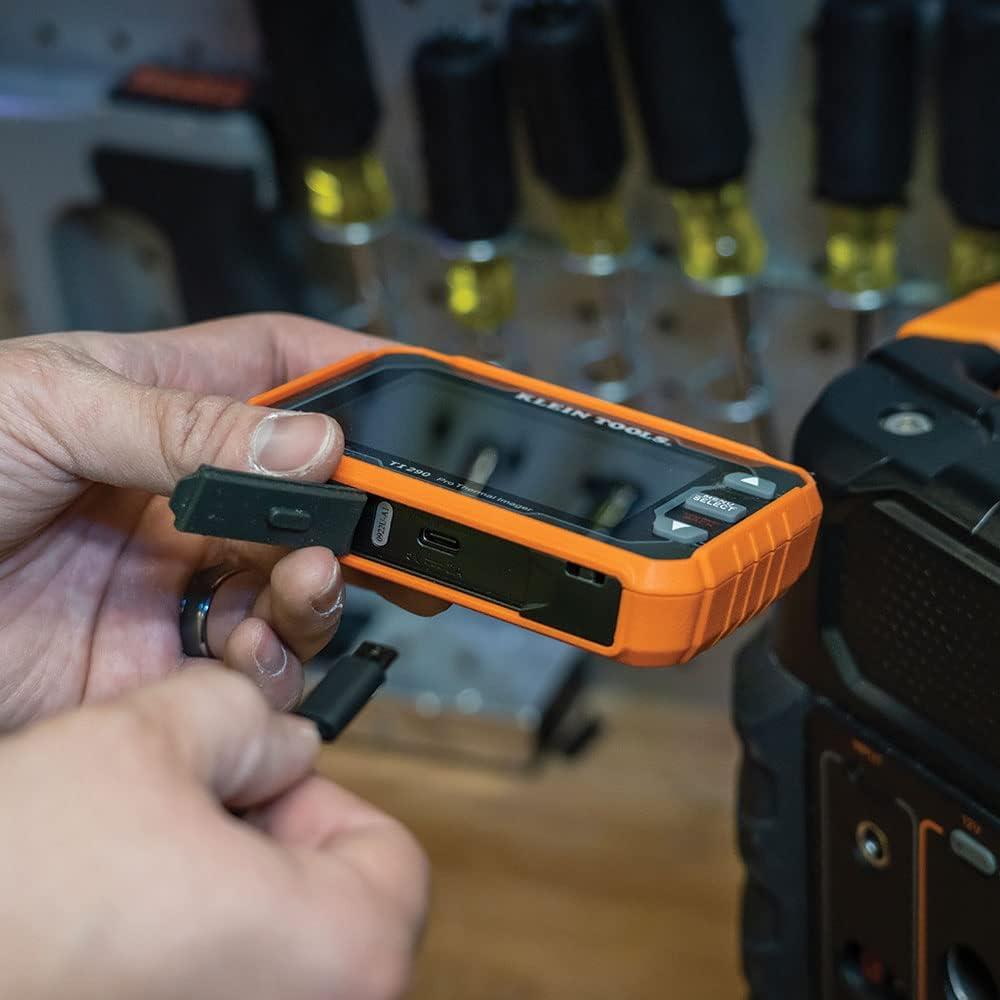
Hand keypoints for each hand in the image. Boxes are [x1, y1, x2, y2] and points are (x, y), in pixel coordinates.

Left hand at [0, 314, 442, 728]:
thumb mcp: (45, 407)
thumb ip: (185, 425)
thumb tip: (313, 440)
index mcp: (155, 402)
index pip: (280, 370)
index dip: (354, 372)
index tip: (423, 388)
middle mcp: (180, 490)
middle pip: (313, 487)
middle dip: (359, 505)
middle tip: (387, 522)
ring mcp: (173, 576)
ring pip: (298, 579)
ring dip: (321, 587)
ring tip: (303, 585)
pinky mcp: (157, 660)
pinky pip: (253, 662)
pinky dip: (272, 660)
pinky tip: (243, 648)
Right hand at [0, 667, 427, 999]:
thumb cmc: (11, 909)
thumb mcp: (139, 744)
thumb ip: (238, 710)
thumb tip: (275, 728)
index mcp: (345, 957)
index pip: (387, 852)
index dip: (315, 795)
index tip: (251, 779)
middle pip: (330, 906)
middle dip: (257, 840)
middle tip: (178, 814)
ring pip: (269, 950)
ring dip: (213, 891)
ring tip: (127, 867)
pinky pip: (221, 988)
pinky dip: (183, 950)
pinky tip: (105, 924)